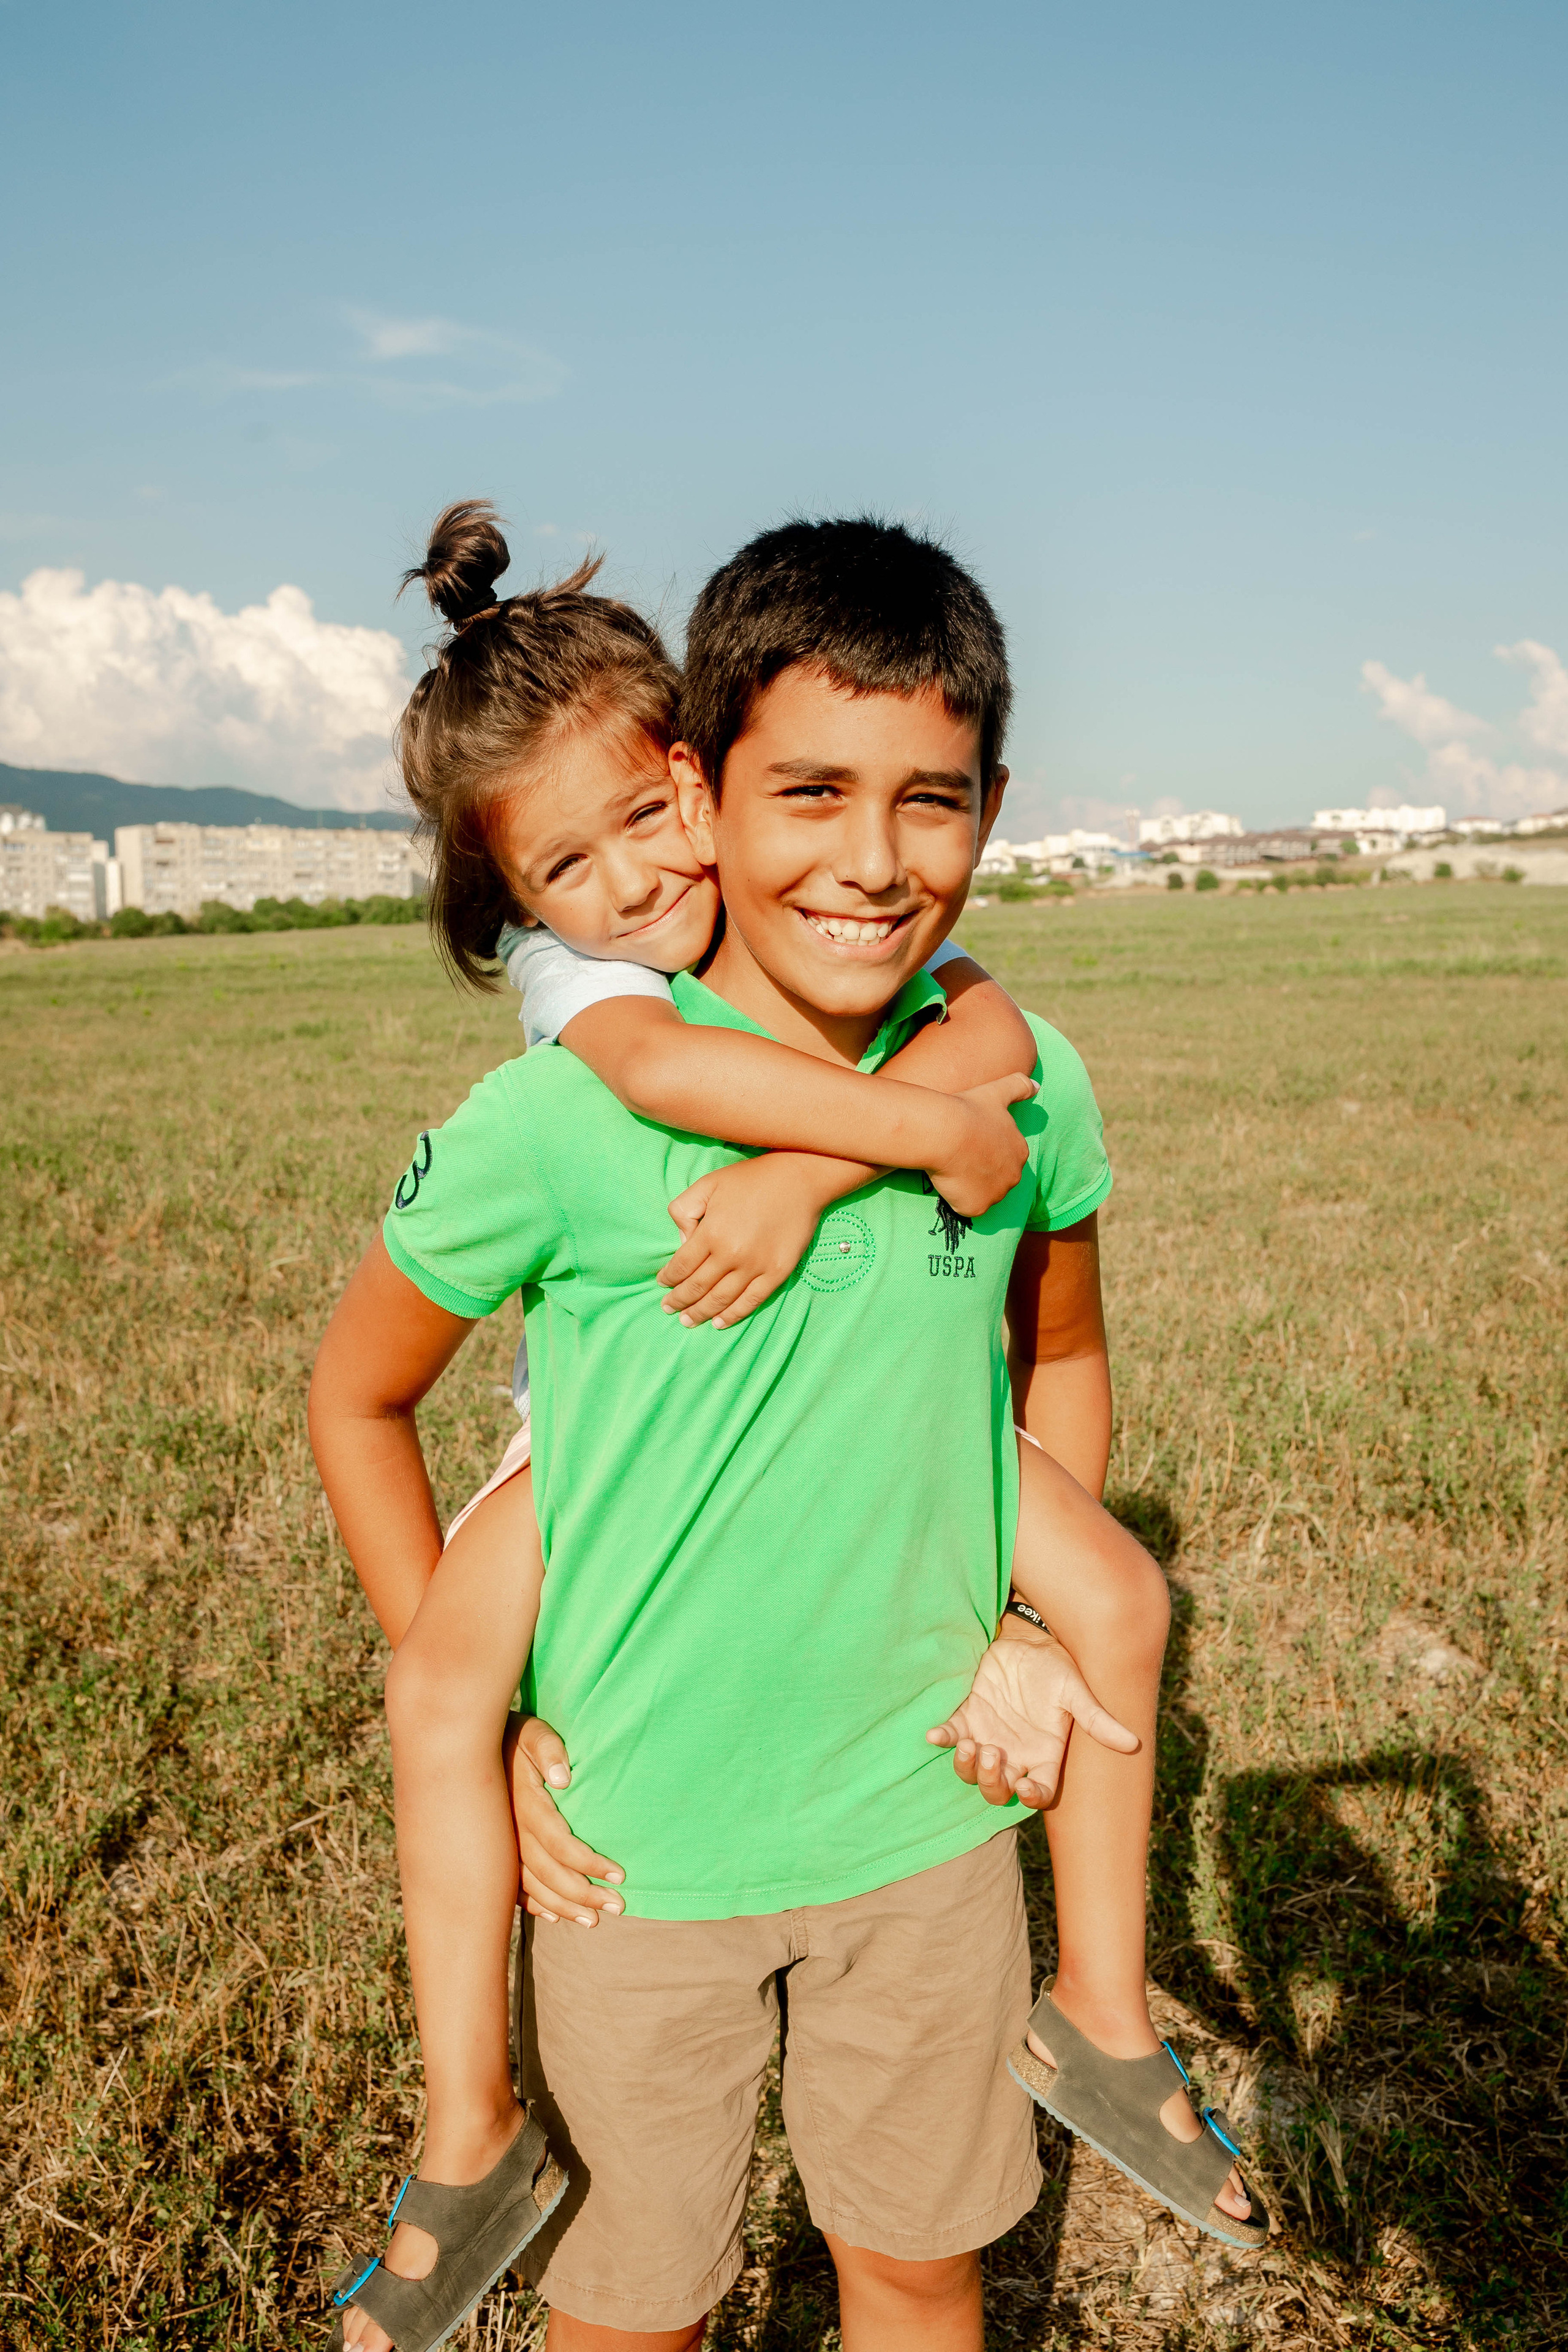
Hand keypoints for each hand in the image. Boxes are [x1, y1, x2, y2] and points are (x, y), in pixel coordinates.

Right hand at [503, 1713, 625, 1926]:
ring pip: (532, 1887)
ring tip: (594, 1922)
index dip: (589, 1863)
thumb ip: (548, 1748)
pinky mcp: (495, 1851)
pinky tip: (553, 1916)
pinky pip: (512, 1887)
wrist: (466, 1748)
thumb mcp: (532, 1731)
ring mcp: (501, 1846)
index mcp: (526, 1805)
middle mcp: (511, 1832)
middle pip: (549, 1874)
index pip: (561, 1845)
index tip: (620, 1875)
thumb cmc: (512, 1735)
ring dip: (563, 1907)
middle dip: (584, 1895)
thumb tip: (563, 1776)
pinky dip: (533, 1905)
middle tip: (617, 1907)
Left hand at [658, 1155, 839, 1327]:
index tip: (662, 1284)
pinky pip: (751, 1301)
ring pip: (721, 1299)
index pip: (681, 1266)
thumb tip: (681, 1242)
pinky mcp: (777, 1273)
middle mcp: (731, 1254)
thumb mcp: (707, 1184)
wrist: (798, 1180)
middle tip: (668, 1309)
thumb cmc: (750, 1179)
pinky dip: (733, 1315)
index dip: (668, 1278)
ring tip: (688, 1321)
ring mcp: (756, 1266)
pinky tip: (719, 1322)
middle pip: (698, 1287)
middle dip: (679, 1301)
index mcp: (711, 1232)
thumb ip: (684, 1210)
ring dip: (701, 1313)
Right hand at [925, 1073, 1036, 1219]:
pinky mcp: (977, 1208)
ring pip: (982, 1194)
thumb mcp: (997, 1091)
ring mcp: (997, 1194)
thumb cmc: (969, 1110)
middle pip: (996, 1179)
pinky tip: (948, 1182)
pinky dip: (957, 1199)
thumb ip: (1019, 1086)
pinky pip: (967, 1207)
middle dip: (980, 1172)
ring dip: (969, 1186)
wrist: (945, 1132)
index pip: (1004, 1157)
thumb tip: (1037, 1086)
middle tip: (959, 1157)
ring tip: (951, 1169)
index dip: (985, 1151)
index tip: (969, 1143)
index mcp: (1020, 1151)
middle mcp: (1014, 1176)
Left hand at [926, 1617, 1138, 1806]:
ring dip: (966, 1767)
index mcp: (1044, 1754)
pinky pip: (950, 1736)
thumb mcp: (1076, 1691)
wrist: (1030, 1638)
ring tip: (969, 1745)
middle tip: (991, 1753)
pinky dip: (940, 1738)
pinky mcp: (968, 1716)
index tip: (1023, 1785)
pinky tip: (933, 1734)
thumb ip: (1097, 1719)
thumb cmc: (1057, 1667)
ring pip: (971, 1772)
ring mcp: (989, 1737)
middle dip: (991, 1782)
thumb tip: (1133, 1743)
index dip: (1029, 1798)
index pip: (1038, 1793)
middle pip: (999, 1790)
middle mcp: (1015, 1754)